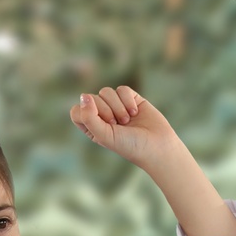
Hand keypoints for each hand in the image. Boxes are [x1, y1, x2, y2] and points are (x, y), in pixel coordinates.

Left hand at [71, 83, 235, 235]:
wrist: (158, 146)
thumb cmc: (130, 146)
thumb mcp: (105, 136)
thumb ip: (89, 117)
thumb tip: (84, 95)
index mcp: (92, 127)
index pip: (77, 111)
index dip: (86, 113)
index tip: (102, 123)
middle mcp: (102, 116)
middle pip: (91, 98)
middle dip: (106, 110)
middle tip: (118, 124)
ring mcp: (116, 106)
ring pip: (106, 91)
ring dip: (118, 106)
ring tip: (128, 120)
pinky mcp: (131, 99)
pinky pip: (122, 89)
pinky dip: (128, 100)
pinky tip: (136, 112)